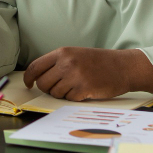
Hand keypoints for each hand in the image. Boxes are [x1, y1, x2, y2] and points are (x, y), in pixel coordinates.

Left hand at [22, 47, 152, 100]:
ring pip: (55, 93)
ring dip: (62, 93)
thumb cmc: (100, 61)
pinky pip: (68, 99)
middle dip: (48, 88)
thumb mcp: (76, 54)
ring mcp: (75, 76)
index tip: (28, 84)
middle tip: (59, 87)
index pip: (35, 67)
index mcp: (62, 53)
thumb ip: (58, 62)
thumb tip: (38, 76)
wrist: (124, 67)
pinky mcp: (84, 89)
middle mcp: (66, 63)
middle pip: (43, 83)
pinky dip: (74, 98)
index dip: (28, 78)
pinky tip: (84, 90)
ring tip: (75, 86)